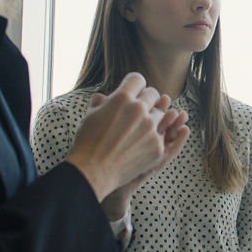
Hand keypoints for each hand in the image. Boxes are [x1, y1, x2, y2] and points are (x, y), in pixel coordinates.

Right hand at [64, 73, 189, 202]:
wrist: (93, 171)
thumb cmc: (88, 142)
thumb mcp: (90, 115)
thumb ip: (102, 101)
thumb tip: (106, 95)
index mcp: (122, 98)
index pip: (138, 79)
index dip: (134, 85)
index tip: (132, 92)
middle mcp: (139, 110)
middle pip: (153, 94)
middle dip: (146, 99)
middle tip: (139, 108)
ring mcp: (151, 129)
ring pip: (162, 114)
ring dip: (153, 117)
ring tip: (140, 127)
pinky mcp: (158, 146)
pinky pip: (162, 135)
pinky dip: (154, 137)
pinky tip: (142, 142)